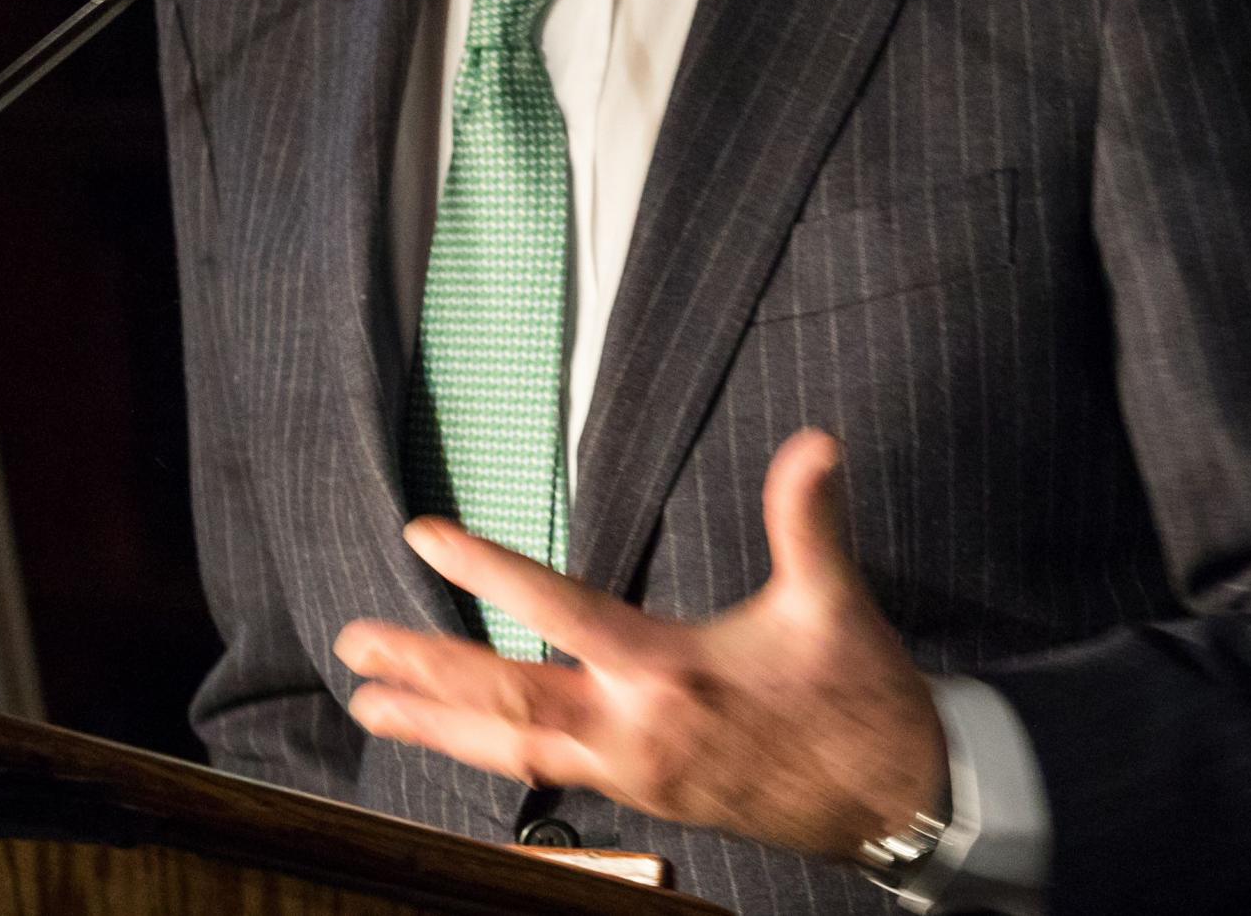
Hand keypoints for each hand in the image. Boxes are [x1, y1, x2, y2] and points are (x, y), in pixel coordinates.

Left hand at [334, 428, 946, 858]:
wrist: (896, 808)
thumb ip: (809, 519)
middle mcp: (634, 730)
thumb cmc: (861, 703)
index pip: (555, 611)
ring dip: (436, 724)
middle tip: (353, 644)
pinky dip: (490, 752)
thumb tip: (818, 442)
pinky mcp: (643, 796)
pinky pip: (545, 772)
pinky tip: (462, 739)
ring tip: (370, 704)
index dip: (485, 569)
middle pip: (503, 698)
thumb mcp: (834, 605)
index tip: (422, 534)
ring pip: (511, 749)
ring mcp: (632, 772)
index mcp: (669, 674)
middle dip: (423, 667)